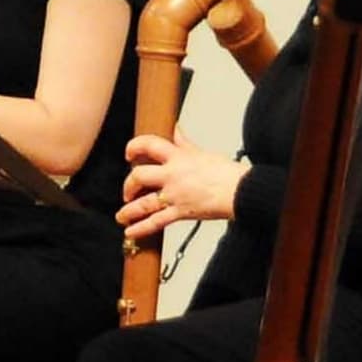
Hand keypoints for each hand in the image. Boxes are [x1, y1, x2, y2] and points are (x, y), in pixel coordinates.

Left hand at [116, 132, 241, 238]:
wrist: (241, 191)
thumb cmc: (225, 172)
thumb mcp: (201, 152)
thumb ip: (184, 143)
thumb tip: (176, 129)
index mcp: (178, 157)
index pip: (149, 144)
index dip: (134, 147)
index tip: (129, 153)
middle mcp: (172, 175)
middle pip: (138, 176)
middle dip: (128, 184)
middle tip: (128, 191)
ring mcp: (175, 195)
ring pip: (143, 203)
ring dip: (128, 210)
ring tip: (121, 216)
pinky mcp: (181, 212)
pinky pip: (156, 222)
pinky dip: (141, 228)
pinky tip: (130, 232)